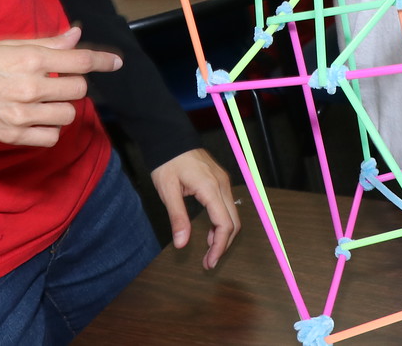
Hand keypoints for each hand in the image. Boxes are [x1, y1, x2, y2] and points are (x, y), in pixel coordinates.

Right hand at [0, 27, 121, 146]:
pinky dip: (51, 128)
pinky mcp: (15, 136)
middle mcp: (30, 87)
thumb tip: (77, 36)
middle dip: (74, 83)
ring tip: (47, 100)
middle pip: (79, 89)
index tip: (116, 62)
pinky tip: (39, 118)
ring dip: (63, 106)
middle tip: (59, 80)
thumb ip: (46, 42)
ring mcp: (23, 114)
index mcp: (29, 59)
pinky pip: (52, 137)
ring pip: (68, 114)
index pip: (80, 61)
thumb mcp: (8, 44)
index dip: (103, 61)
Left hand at [150, 148, 240, 269]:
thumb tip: (182, 244)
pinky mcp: (220, 181)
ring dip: (223, 235)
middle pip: (234, 222)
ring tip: (208, 251)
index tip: (210, 263)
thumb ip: (177, 217)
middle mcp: (222, 185)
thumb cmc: (168, 161)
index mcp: (210, 188)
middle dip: (223, 245)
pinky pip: (227, 206)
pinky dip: (222, 222)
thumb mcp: (167, 191)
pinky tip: (210, 232)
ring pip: (233, 215)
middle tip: (209, 262)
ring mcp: (223, 181)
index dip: (219, 247)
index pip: (224, 224)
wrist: (171, 137)